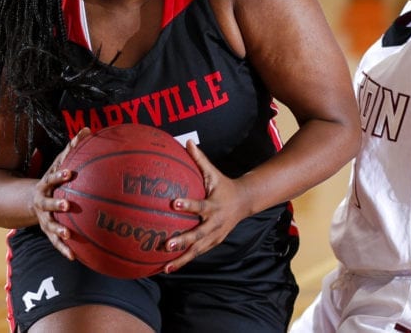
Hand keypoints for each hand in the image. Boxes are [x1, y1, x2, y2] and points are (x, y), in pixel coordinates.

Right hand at [33, 127, 90, 259]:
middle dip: (56, 204)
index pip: (52, 178)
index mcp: (46, 184)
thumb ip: (73, 148)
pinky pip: (55, 243)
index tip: (71, 173)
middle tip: (68, 206)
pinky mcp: (47, 231)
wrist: (31, 200)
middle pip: (47, 203)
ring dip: (58, 231)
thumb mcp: (60, 163)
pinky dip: (64, 250)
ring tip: (68, 236)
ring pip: (49, 225)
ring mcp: (43, 218)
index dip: (60, 175)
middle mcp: (42, 202)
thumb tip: (87, 128)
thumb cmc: (54, 179)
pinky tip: (74, 257)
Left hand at [162, 140, 250, 272]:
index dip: (187, 205)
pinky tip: (168, 268)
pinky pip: (197, 253)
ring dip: (182, 258)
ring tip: (165, 267)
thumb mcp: (213, 173)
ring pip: (197, 250)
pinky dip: (184, 261)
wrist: (245, 202)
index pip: (200, 205)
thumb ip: (199, 159)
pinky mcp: (213, 243)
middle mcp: (215, 223)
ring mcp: (215, 236)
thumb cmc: (223, 186)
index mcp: (214, 205)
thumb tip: (186, 141)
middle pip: (198, 234)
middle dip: (183, 240)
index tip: (173, 203)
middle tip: (166, 243)